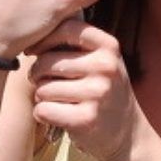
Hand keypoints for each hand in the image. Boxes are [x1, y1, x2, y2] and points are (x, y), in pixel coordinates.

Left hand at [29, 21, 140, 160]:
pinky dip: (41, 113)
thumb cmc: (103, 90)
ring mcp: (97, 93)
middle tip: (42, 81)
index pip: (67, 28)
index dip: (43, 39)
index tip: (33, 51)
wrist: (127, 132)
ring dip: (40, 96)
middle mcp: (105, 67)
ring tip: (53, 99)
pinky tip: (53, 115)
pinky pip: (43, 109)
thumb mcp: (101, 60)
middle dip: (37, 73)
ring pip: (43, 88)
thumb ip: (75, 44)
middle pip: (48, 61)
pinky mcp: (86, 119)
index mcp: (109, 47)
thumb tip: (33, 34)